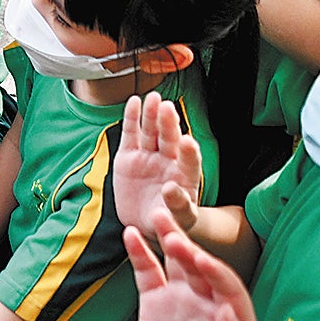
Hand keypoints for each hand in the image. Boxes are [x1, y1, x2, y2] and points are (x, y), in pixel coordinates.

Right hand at [112, 93, 203, 238]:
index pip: (190, 162)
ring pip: (151, 132)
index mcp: (186, 176)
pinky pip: (131, 134)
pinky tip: (135, 102)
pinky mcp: (128, 155)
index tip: (187, 142)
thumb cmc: (168, 219)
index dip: (189, 152)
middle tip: (168, 109)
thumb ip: (178, 205)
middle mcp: (169, 161)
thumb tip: (171, 188)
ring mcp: (148, 156)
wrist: (145, 221)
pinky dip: (132, 118)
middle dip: (168, 124)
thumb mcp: (178, 219)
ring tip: (153, 99)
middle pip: (169, 140)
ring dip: (152, 115)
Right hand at [125, 212, 258, 320]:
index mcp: (234, 315)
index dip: (216, 272)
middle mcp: (210, 301)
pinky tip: (130, 234)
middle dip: (190, 249)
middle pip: (201, 266)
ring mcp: (182, 299)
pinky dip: (140, 254)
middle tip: (174, 234)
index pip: (227, 286)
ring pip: (176, 262)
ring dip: (170, 238)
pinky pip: (148, 274)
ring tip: (159, 215)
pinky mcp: (156, 303)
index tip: (202, 260)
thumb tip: (230, 314)